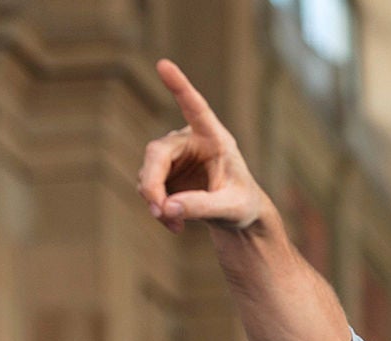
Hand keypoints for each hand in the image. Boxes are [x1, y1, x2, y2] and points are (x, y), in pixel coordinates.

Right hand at [137, 60, 269, 233]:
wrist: (237, 216)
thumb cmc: (242, 205)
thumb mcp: (231, 209)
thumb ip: (203, 207)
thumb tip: (167, 208)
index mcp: (215, 138)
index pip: (196, 108)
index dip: (180, 87)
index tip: (164, 64)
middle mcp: (189, 140)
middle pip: (157, 153)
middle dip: (152, 184)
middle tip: (158, 211)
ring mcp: (172, 156)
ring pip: (147, 173)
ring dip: (155, 202)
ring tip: (175, 225)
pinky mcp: (162, 173)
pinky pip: (148, 190)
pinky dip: (158, 210)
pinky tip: (174, 226)